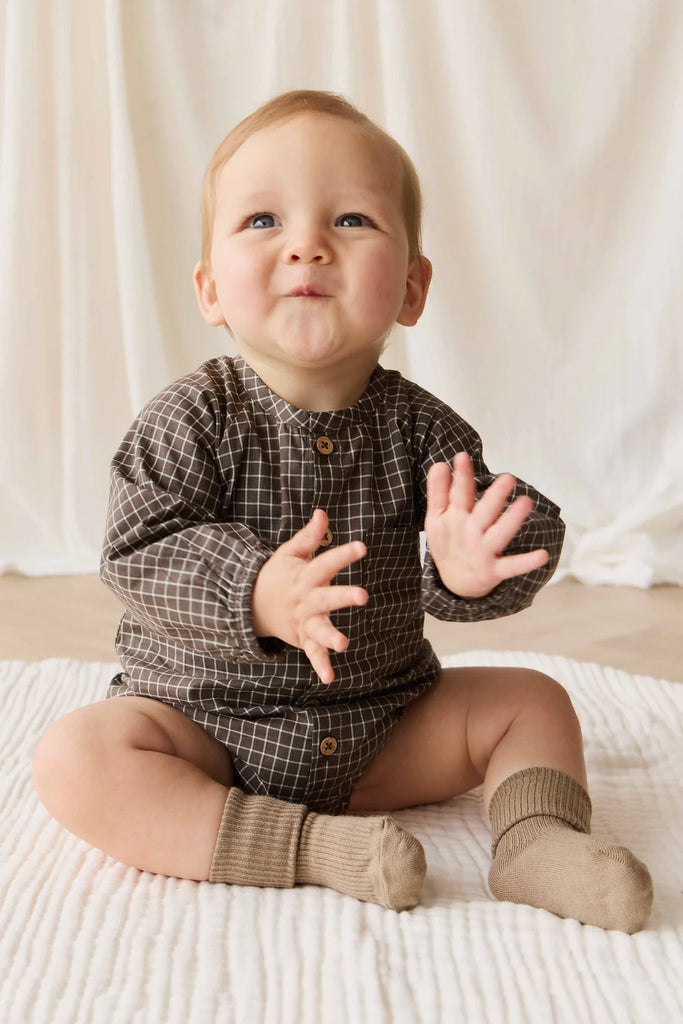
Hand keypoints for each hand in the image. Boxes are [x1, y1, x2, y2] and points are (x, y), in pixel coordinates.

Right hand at [251, 509, 367, 683]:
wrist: (251, 604)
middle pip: (326, 597)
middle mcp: (306, 600)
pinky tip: (330, 677)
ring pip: (319, 629)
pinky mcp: (303, 638)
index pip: (326, 563)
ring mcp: (304, 621)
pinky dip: (320, 665)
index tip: (362, 547)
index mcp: (305, 576)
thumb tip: (323, 511)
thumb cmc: (278, 575)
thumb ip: (310, 536)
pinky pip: (312, 653)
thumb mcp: (290, 553)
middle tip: (363, 596)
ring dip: (330, 636)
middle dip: (343, 596)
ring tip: (343, 644)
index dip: (344, 554)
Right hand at [424, 452, 549, 598]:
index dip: (461, 476)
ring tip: (527, 502)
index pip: (459, 494)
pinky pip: (512, 566)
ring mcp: (483, 552)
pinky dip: (527, 562)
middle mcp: (470, 533)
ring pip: (499, 534)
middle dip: (495, 497)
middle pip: (484, 513)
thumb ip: (438, 491)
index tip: (463, 457)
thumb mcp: (436, 518)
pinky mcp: (495, 571)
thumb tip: (439, 464)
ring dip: (513, 520)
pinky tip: (543, 555)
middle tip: (508, 478)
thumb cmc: (449, 543)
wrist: (454, 583)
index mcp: (456, 519)